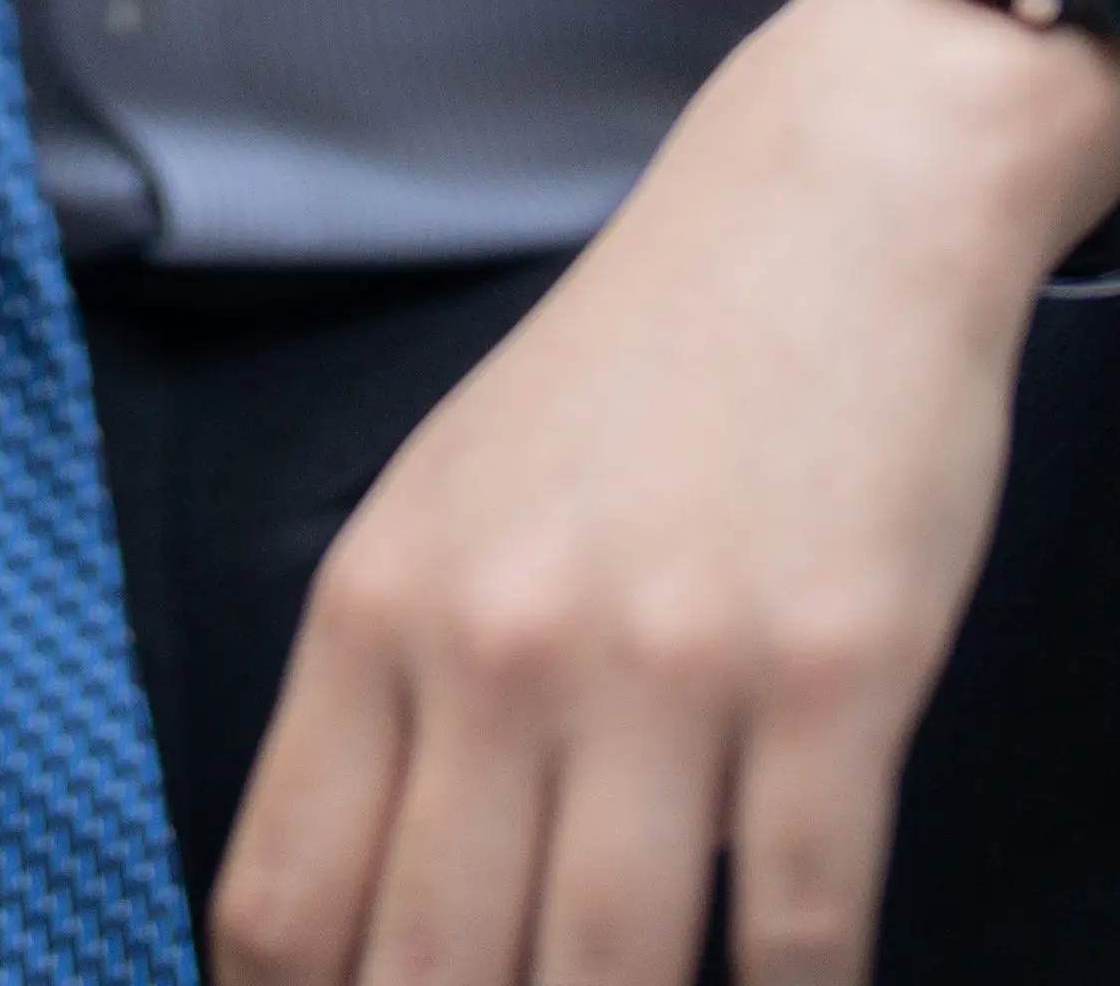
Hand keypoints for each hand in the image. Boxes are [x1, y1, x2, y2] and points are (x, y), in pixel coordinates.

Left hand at [211, 0, 1119, 985]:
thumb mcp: (444, 510)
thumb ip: (382, 708)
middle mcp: (501, 643)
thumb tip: (332, 937)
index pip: (282, 905)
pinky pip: (798, 926)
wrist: (831, 210)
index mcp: (380, 609)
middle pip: (427, 972)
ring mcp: (670, 664)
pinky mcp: (836, 676)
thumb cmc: (632, 383)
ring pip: (607, 973)